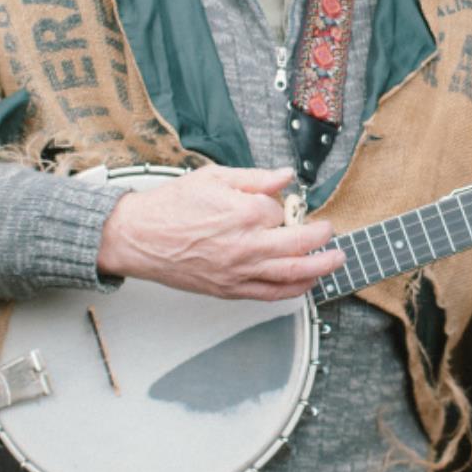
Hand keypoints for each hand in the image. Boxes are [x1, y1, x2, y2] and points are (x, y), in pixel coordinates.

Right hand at [97, 165, 343, 300]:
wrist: (137, 237)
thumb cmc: (170, 207)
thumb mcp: (214, 178)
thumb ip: (255, 178)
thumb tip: (285, 176)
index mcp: (243, 213)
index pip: (281, 210)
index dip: (282, 206)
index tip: (279, 203)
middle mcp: (245, 246)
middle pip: (300, 246)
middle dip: (323, 239)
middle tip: (332, 233)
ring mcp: (238, 271)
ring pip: (292, 275)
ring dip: (319, 268)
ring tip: (334, 261)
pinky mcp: (229, 289)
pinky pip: (270, 294)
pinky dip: (293, 290)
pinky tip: (305, 284)